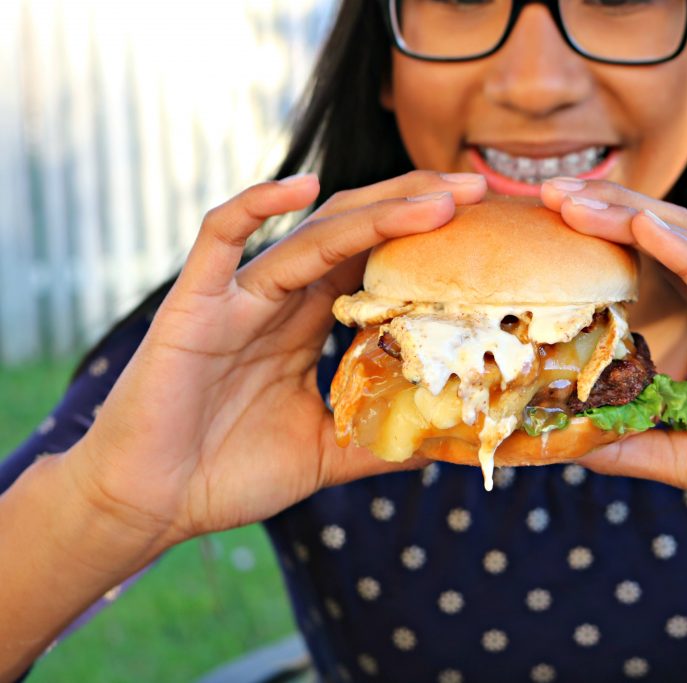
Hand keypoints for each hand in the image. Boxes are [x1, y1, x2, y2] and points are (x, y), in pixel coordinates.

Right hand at [66, 171, 486, 548]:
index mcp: (308, 326)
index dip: (427, 242)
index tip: (485, 228)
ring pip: (312, 234)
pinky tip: (303, 186)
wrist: (151, 503)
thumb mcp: (325, 454)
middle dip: (417, 205)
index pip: (376, 264)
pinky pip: (219, 240)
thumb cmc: (228, 473)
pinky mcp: (194, 306)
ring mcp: (238, 299)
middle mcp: (280, 300)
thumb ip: (379, 439)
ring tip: (438, 198)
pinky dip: (256, 208)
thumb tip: (442, 439)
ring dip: (376, 212)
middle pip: (356, 232)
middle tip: (478, 188)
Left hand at [540, 179, 686, 560]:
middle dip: (607, 211)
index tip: (547, 221)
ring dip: (633, 219)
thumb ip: (636, 444)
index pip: (658, 262)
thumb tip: (574, 445)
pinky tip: (646, 231)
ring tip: (577, 200)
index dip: (605, 236)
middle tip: (548, 192)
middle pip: (670, 238)